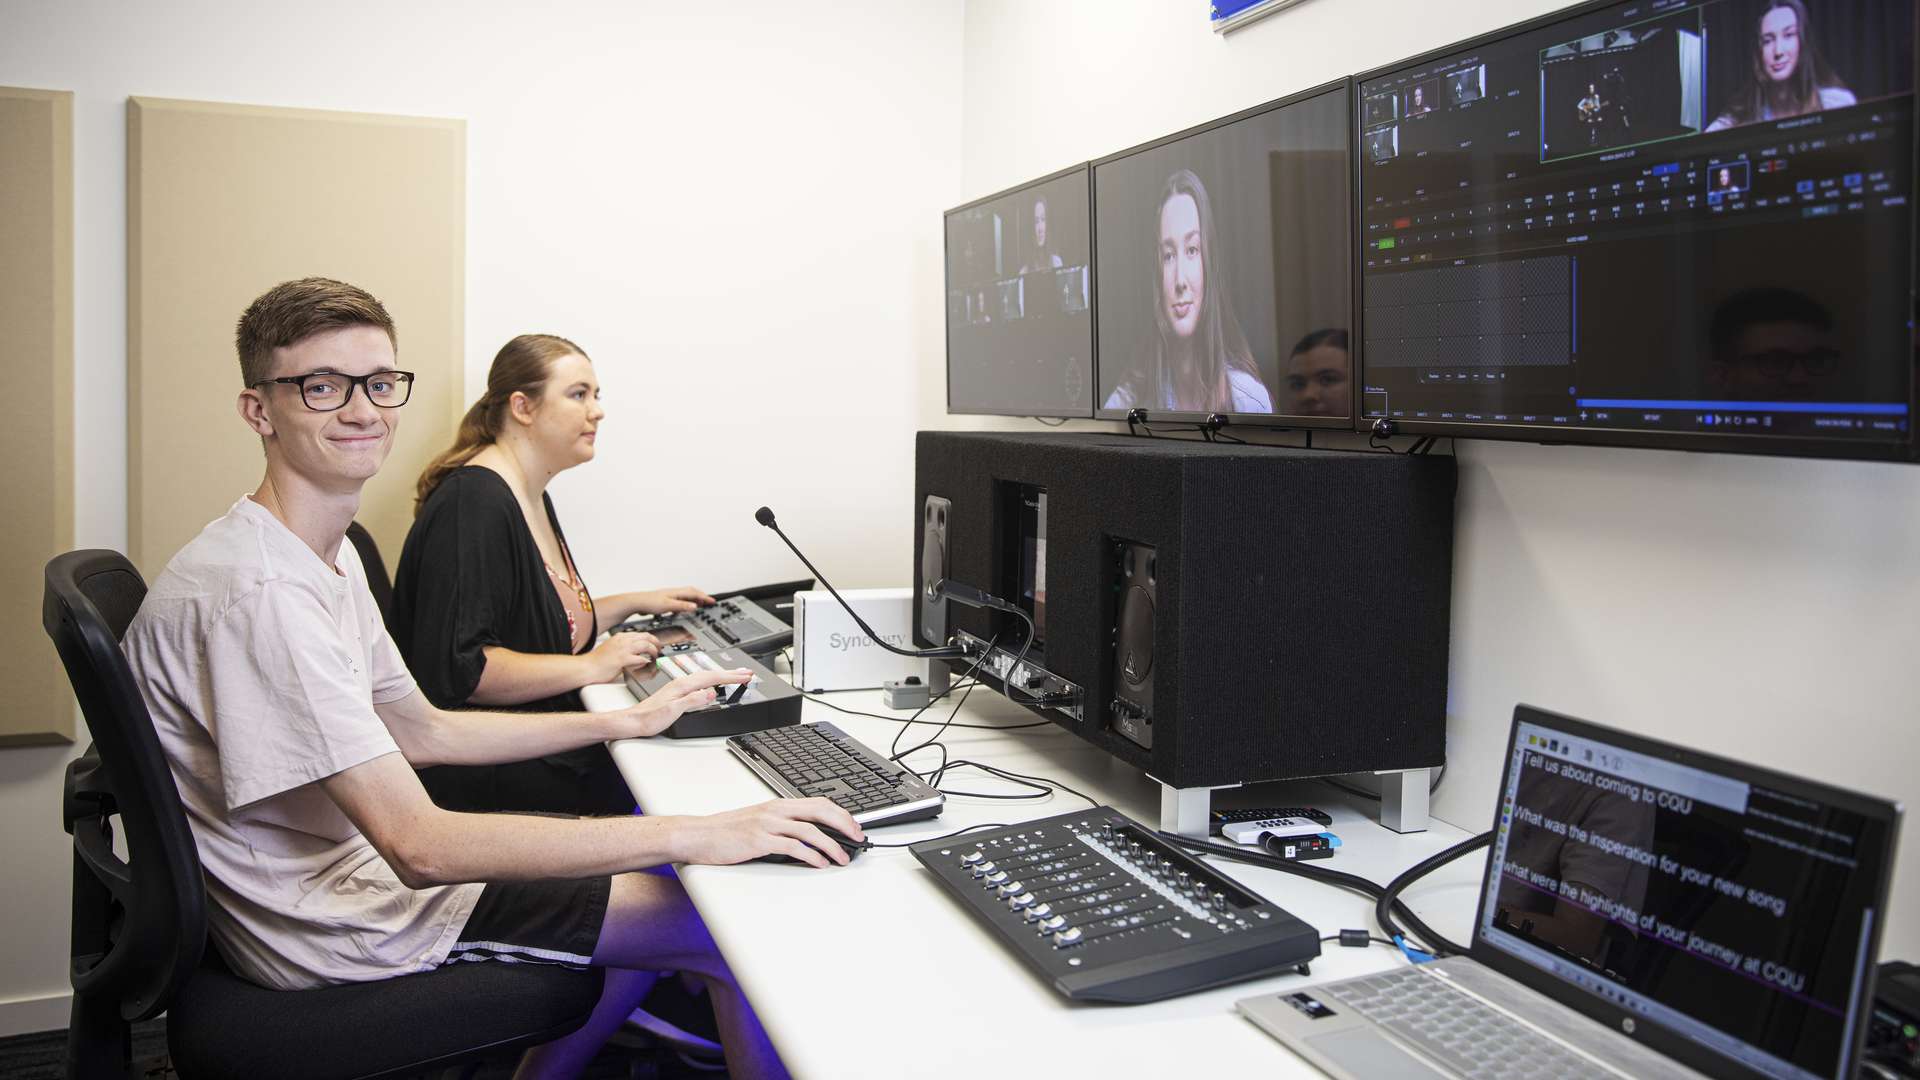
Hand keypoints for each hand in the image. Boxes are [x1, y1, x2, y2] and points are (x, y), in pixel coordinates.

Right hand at [586, 631, 661, 683]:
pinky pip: (640, 659)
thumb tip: (636, 654)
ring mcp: (623, 649)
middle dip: (656, 643)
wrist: (587, 667)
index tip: (655, 644)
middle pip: (647, 637)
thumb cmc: (596, 661)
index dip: (651, 639)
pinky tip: (646, 664)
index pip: (641, 634)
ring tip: (655, 657)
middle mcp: (622, 641)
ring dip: (654, 652)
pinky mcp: (622, 660)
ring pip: (646, 646)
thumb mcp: (611, 648)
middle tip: (659, 650)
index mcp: (620, 637)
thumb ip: (624, 648)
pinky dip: (646, 662)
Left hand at [614, 667, 752, 737]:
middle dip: (730, 673)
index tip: (745, 677)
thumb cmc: (648, 718)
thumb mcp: (672, 711)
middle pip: (711, 674)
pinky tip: (712, 684)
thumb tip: (710, 693)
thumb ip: (692, 701)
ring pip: (706, 676)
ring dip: (722, 675)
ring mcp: (679, 687)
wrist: (633, 721)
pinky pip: (700, 682)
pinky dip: (711, 681)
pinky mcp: (677, 692)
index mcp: (682, 685)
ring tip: (735, 675)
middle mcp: (681, 683)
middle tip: (747, 673)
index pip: (712, 678)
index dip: (730, 677)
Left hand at [630, 587, 715, 614]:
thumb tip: (694, 606)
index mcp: (676, 592)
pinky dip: (685, 603)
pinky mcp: (664, 600)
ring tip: (699, 604)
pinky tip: (682, 608)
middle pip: (691, 592)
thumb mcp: (668, 605)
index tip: (712, 601)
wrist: (636, 602)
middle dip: (701, 596)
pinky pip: (679, 600)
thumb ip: (682, 605)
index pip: (694, 593)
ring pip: (685, 595)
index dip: (704, 597)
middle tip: (708, 601)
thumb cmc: (649, 602)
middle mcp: (673, 592)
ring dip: (694, 599)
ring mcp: (669, 596)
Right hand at [670, 798, 866, 867]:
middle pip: (820, 811)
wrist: (698, 834)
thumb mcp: (759, 822)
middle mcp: (776, 810)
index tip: (855, 827)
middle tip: (858, 839)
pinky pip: (793, 846)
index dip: (841, 814)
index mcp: (778, 805)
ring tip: (842, 858)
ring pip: (810, 830)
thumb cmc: (727, 831)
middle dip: (844, 825)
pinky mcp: (759, 840)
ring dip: (832, 845)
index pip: (819, 802)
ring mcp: (767, 824)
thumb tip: (810, 838)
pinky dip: (811, 855)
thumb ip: (783, 825)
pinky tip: (820, 863)